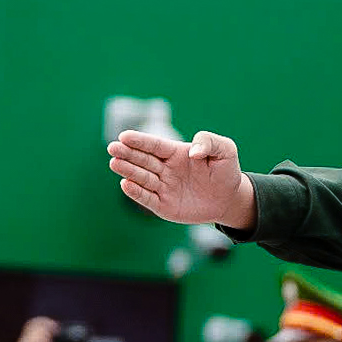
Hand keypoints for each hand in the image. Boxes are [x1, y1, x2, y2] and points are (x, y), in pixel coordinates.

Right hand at [107, 129, 255, 226]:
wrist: (229, 200)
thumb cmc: (225, 172)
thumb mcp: (225, 150)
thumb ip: (209, 142)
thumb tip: (192, 152)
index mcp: (175, 153)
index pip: (154, 145)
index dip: (139, 141)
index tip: (124, 136)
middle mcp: (165, 169)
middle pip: (143, 159)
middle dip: (127, 153)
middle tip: (113, 148)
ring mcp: (163, 187)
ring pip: (142, 178)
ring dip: (128, 171)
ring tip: (115, 163)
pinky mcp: (163, 206)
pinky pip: (148, 199)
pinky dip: (136, 193)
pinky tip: (125, 184)